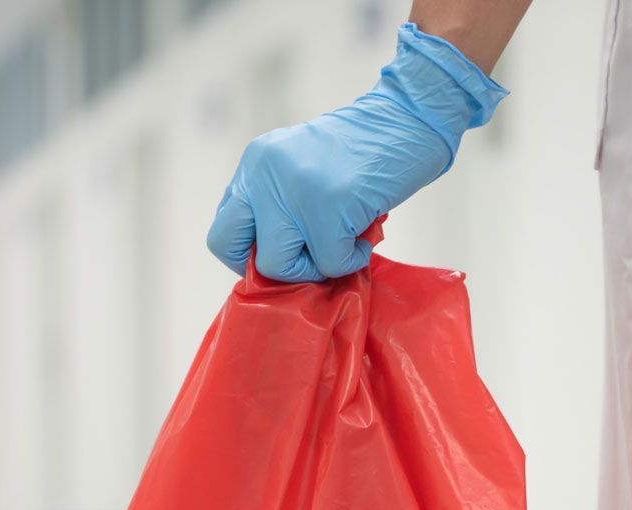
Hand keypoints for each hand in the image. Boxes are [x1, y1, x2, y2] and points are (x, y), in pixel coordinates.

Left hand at [206, 23, 506, 283]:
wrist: (408, 120)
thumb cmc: (365, 152)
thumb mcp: (302, 168)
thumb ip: (279, 203)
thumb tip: (272, 262)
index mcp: (256, 164)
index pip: (223, 230)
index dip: (251, 255)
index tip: (287, 253)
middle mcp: (264, 175)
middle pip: (232, 249)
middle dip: (272, 267)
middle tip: (308, 258)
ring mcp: (293, 190)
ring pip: (279, 265)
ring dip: (316, 267)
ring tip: (344, 242)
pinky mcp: (328, 206)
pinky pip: (330, 263)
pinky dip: (353, 259)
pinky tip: (365, 234)